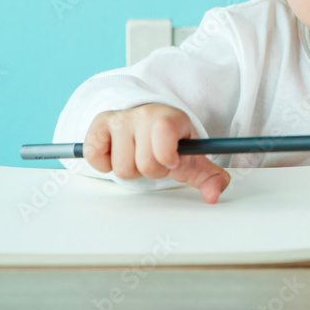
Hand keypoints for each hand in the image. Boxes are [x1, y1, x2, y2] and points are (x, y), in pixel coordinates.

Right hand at [84, 103, 229, 203]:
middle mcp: (143, 113)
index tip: (172, 160)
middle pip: (143, 163)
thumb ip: (209, 177)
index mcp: (170, 118)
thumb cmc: (172, 142)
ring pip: (120, 167)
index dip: (167, 155)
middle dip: (152, 170)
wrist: (150, 118)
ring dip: (130, 169)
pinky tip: (118, 153)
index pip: (164, 132)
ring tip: (138, 156)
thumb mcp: (193, 158)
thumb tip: (214, 195)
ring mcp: (119, 118)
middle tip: (156, 160)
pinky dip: (105, 164)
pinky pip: (95, 157)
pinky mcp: (98, 124)